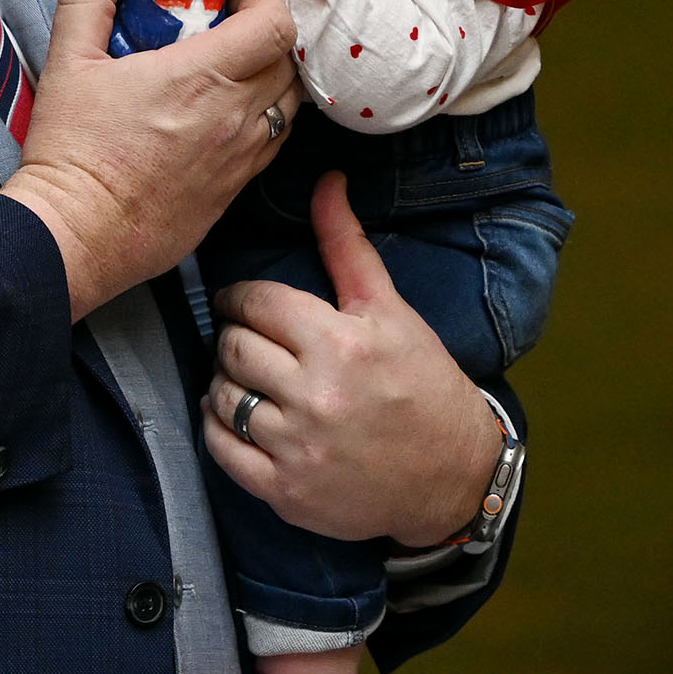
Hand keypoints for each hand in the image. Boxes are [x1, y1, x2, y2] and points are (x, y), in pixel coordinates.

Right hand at [2, 0, 300, 319]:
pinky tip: (223, 117)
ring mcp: (242, 157)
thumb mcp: (68, 61)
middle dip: (267, 36)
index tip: (228, 2)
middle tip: (229, 32)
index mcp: (200, 76)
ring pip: (290, 102)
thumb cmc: (70, 149)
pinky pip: (275, 141)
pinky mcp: (238, 190)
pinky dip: (263, 119)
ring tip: (229, 74)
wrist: (76, 235)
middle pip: (290, 59)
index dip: (262, 3)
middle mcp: (235, 116)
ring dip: (270, 78)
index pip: (277, 23)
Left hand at [199, 172, 501, 546]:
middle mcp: (316, 396)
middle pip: (232, 347)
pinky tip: (240, 416)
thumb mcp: (390, 313)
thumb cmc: (422, 387)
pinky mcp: (285, 491)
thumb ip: (347, 246)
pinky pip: (221, 449)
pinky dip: (219, 428)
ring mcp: (298, 448)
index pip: (255, 303)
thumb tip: (327, 182)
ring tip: (247, 378)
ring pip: (221, 396)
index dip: (242, 300)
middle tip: (248, 340)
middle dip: (233, 337)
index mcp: (341, 344)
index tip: (245, 305)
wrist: (454, 478)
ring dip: (224, 382)